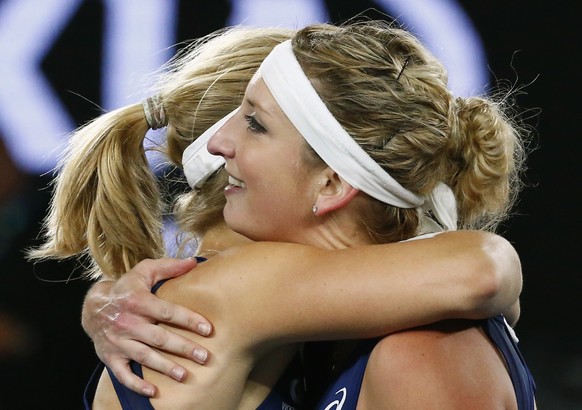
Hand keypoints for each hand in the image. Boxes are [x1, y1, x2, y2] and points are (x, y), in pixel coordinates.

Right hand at [82, 258, 212, 396]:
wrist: (93, 306)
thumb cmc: (127, 288)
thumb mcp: (145, 271)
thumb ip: (169, 266)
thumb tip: (194, 261)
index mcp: (138, 301)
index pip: (168, 312)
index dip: (189, 320)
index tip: (208, 329)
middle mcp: (128, 322)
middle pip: (160, 338)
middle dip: (183, 348)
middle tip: (204, 357)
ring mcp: (118, 341)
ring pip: (145, 357)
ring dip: (165, 367)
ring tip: (185, 375)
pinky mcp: (110, 356)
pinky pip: (123, 374)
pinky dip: (136, 384)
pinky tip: (153, 392)